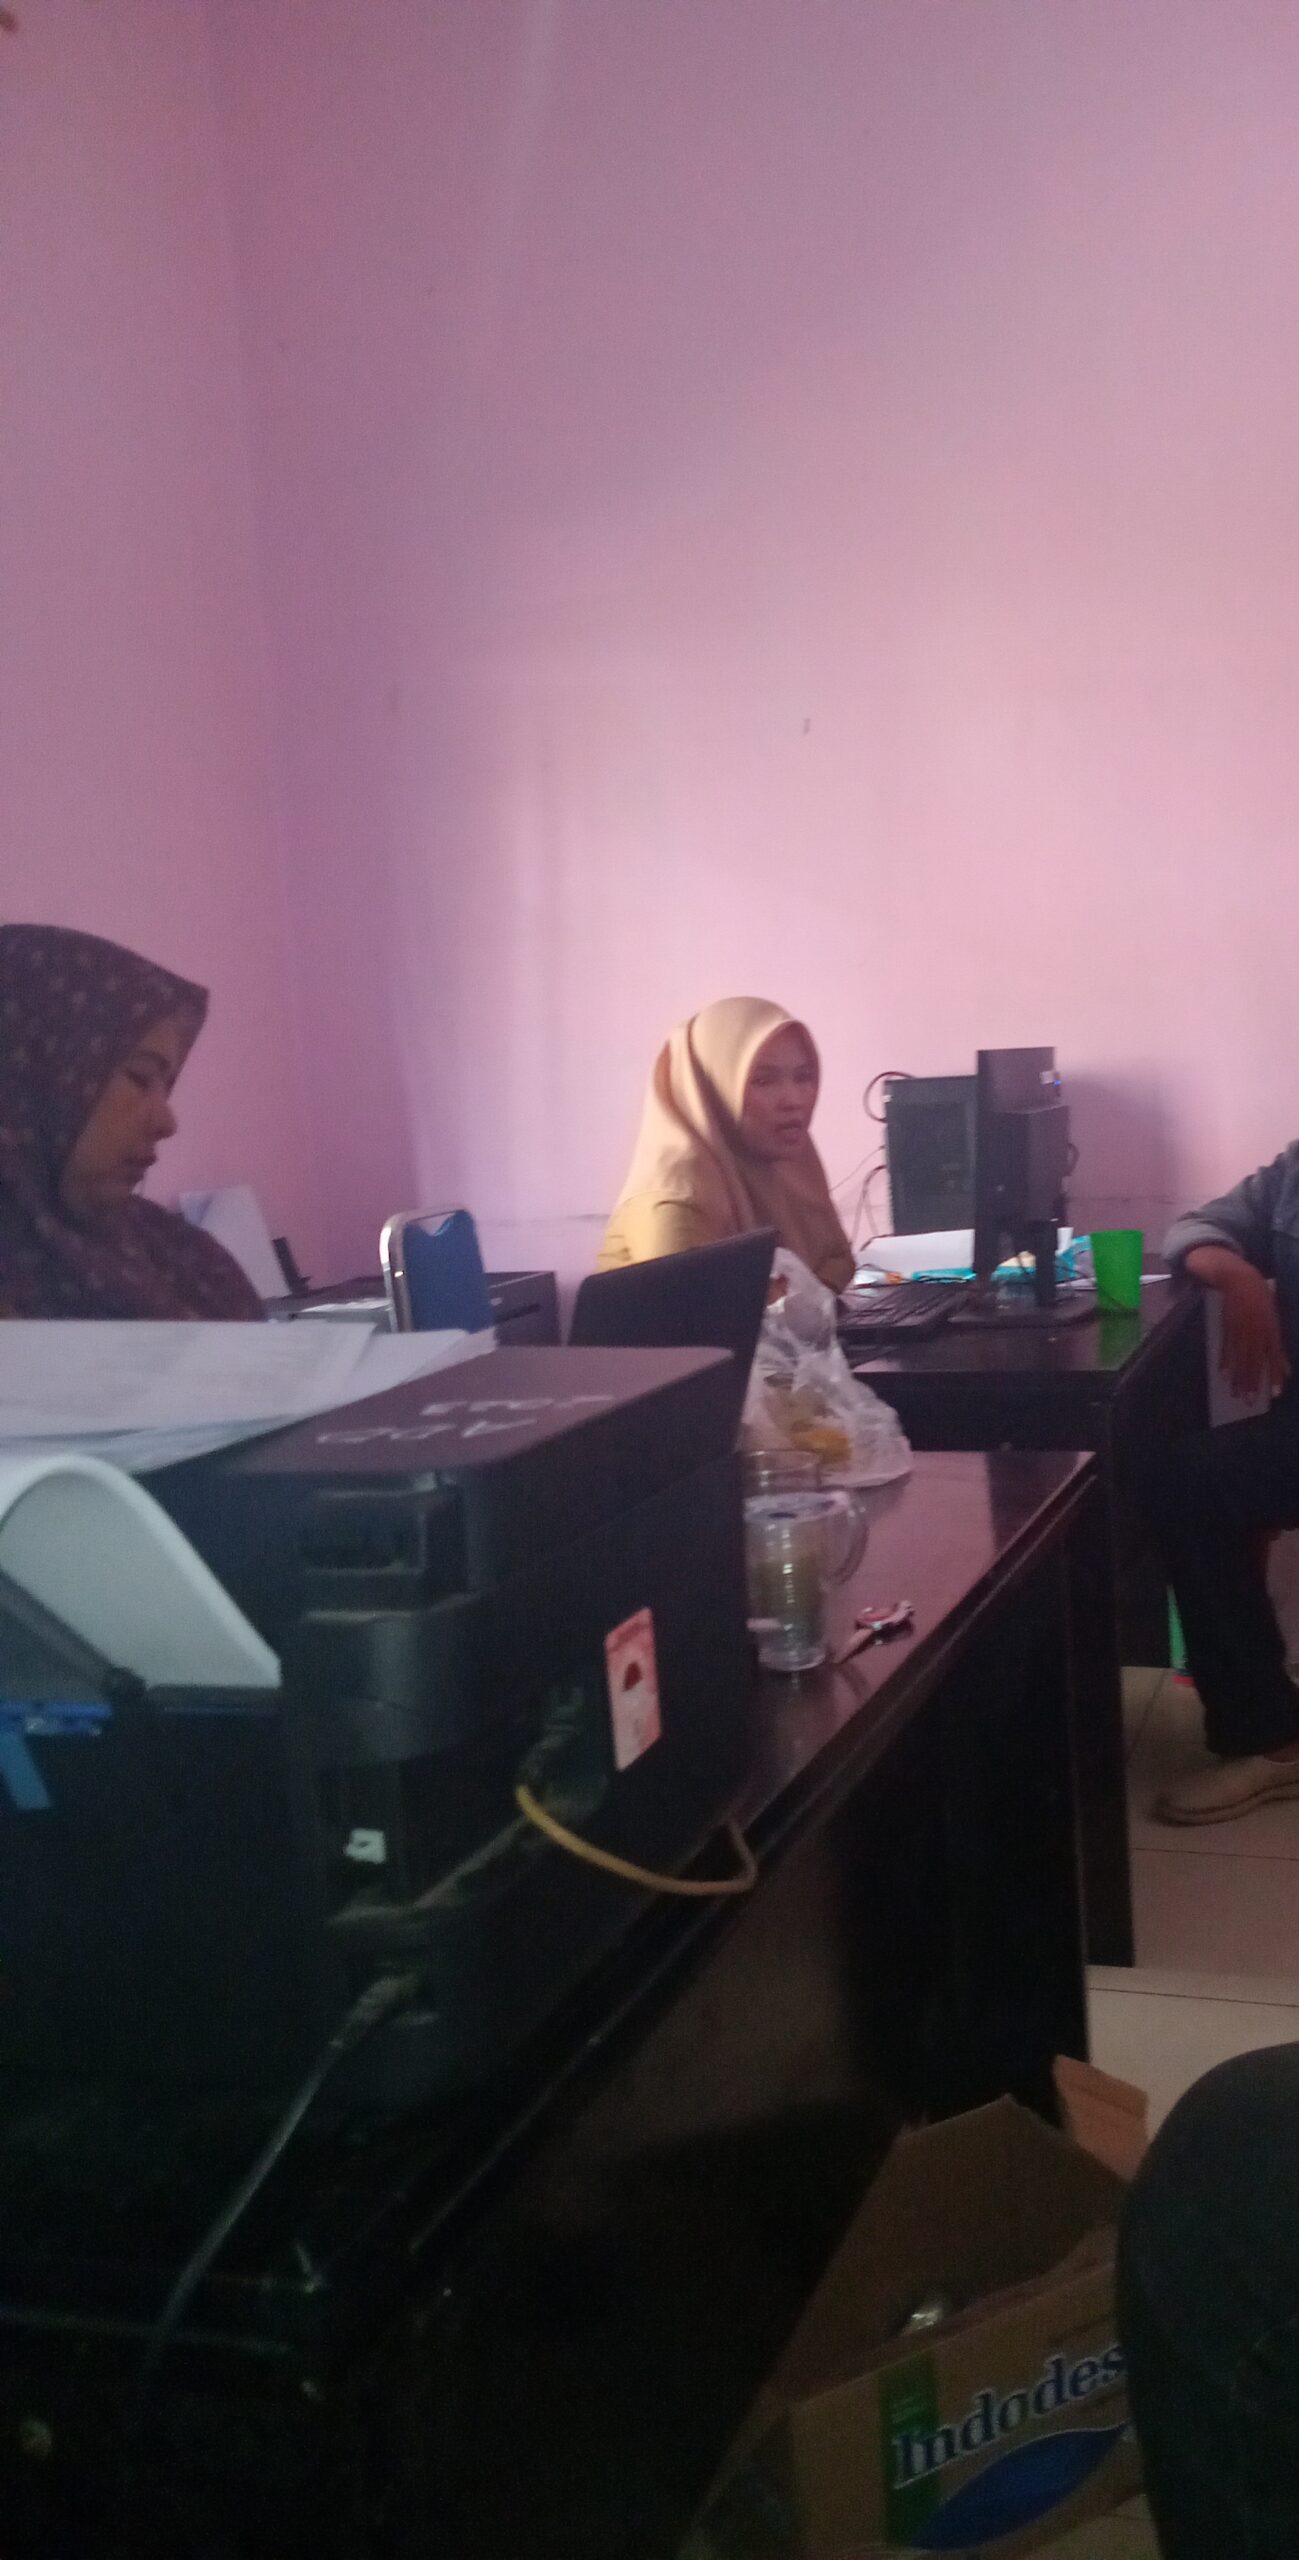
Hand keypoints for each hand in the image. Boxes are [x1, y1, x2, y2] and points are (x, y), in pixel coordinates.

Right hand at [1216, 1260, 1290, 1399]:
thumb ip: (1279, 1348)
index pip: (1273, 1358)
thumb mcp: (1275, 1323)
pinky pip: (1226, 1348)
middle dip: (1251, 1383)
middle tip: (1248, 1401)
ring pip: (1239, 1358)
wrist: (1240, 1280)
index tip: (1274, 1394)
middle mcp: (1256, 1332)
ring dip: (1237, 1377)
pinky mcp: (1227, 1328)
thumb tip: (1287, 1370)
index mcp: (1271, 1330)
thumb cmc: (1262, 1301)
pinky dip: (1225, 1361)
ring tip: (1235, 1394)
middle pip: (1254, 1362)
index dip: (1274, 1376)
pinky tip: (1223, 1375)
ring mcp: (1240, 1331)